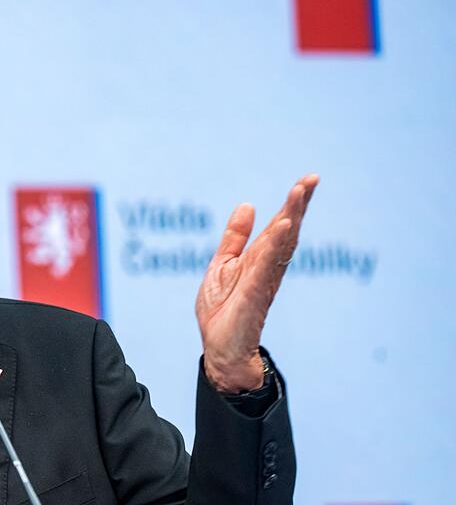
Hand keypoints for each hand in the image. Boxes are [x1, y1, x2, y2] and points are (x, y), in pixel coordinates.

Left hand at [195, 174, 318, 392]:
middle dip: (298, 206)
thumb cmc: (223, 311)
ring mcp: (262, 281)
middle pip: (287, 232)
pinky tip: (283, 227)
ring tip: (299, 193)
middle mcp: (266, 268)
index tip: (307, 181)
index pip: (280, 227)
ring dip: (290, 218)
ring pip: (281, 245)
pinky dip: (274, 246)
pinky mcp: (255, 295)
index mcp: (259, 259)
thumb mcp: (222, 265)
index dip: (292, 204)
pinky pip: (266, 267)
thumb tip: (247, 205)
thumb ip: (235, 238)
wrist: (220, 350)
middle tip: (311, 180)